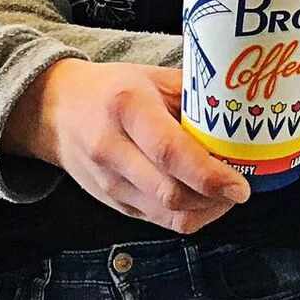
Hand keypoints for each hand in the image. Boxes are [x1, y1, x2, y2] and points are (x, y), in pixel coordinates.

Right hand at [2, 58, 248, 232]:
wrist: (54, 110)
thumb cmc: (112, 89)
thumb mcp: (154, 78)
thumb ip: (196, 96)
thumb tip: (245, 114)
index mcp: (127, 108)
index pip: (170, 152)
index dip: (209, 175)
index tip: (241, 185)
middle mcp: (113, 150)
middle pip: (170, 193)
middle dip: (215, 199)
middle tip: (242, 188)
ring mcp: (109, 183)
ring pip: (167, 216)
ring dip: (206, 211)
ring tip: (226, 194)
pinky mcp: (112, 203)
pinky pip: (158, 221)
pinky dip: (188, 215)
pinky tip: (203, 198)